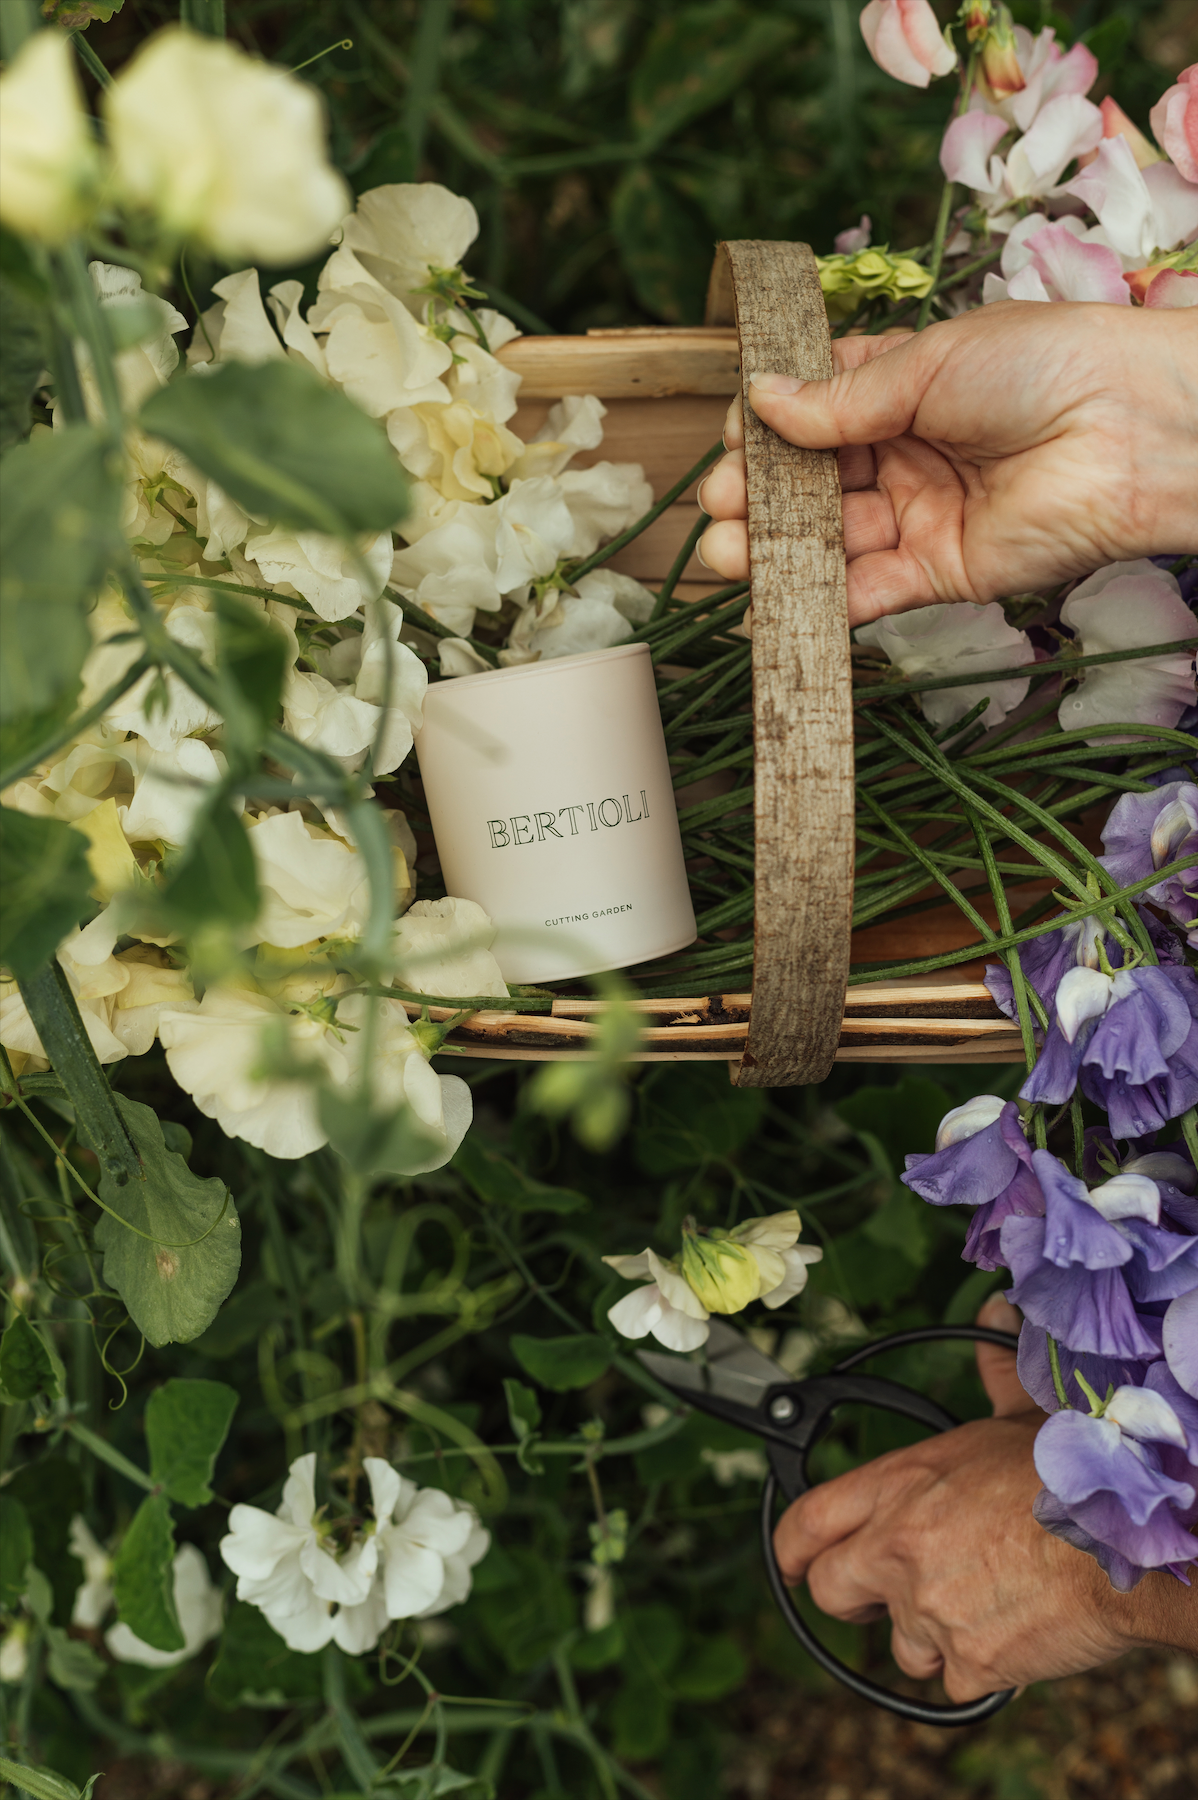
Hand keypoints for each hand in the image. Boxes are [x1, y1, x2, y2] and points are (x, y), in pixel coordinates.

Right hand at [698, 302, 1197, 627]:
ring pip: (826, 540)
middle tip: (722, 501)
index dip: (767, 423)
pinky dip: (817, 602)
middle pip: (808, 480)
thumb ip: (841, 400)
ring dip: (771, 548)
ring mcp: (916, 516)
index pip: (813, 410)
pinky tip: (769, 603)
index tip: (736, 431)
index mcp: (900, 388)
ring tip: (726, 551)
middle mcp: (902, 454)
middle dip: (757, 493)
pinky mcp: (936, 573)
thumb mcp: (929, 364)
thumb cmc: (1045, 366)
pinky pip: (864, 592)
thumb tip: (759, 400)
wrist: (1131, 431)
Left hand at [772, 1296, 1195, 1699]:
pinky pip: (957, 1681)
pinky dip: (981, 1667)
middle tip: (883, 1593)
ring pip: (902, 1644)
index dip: (794, 1545)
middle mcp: (897, 1548)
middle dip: (852, 1597)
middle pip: (830, 1591)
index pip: (808, 1519)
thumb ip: (994, 1371)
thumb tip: (994, 1320)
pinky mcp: (969, 1662)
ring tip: (980, 1600)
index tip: (794, 1559)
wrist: (1121, 1544)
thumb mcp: (1020, 1413)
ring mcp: (928, 1609)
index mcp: (899, 1485)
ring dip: (931, 1634)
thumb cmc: (1074, 1475)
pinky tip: (1013, 1630)